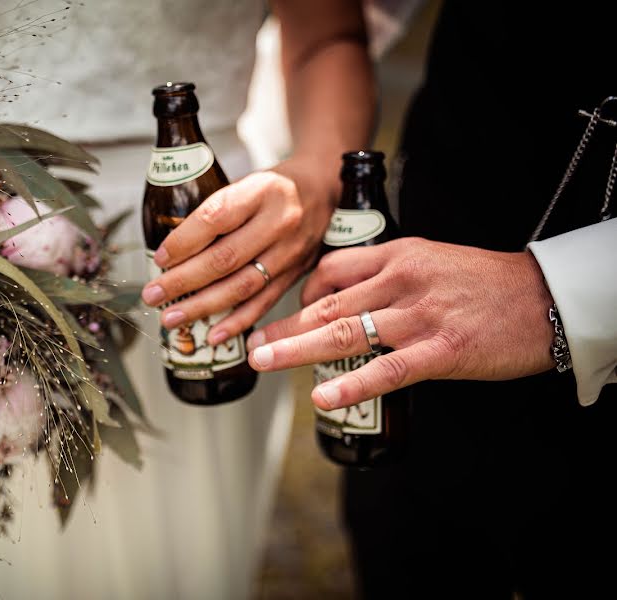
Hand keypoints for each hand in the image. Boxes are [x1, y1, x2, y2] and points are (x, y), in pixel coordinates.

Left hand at [141, 157, 336, 344]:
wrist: (323, 189)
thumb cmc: (274, 187)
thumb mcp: (246, 182)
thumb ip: (216, 212)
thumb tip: (174, 251)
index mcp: (262, 190)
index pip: (216, 218)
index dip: (184, 241)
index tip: (161, 258)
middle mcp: (280, 222)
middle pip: (225, 258)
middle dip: (183, 281)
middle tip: (153, 294)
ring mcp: (291, 251)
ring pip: (242, 286)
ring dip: (202, 306)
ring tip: (172, 317)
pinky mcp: (296, 274)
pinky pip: (263, 303)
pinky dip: (236, 322)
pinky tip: (213, 334)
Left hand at [246, 238, 555, 409]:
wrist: (543, 297)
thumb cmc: (485, 283)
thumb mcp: (431, 261)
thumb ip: (389, 276)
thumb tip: (349, 300)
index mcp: (397, 255)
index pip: (331, 269)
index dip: (302, 293)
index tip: (289, 313)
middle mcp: (401, 281)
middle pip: (326, 303)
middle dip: (282, 325)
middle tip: (248, 343)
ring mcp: (420, 316)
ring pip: (345, 332)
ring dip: (296, 348)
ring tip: (262, 361)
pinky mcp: (442, 350)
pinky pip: (388, 369)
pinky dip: (352, 383)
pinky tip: (322, 396)